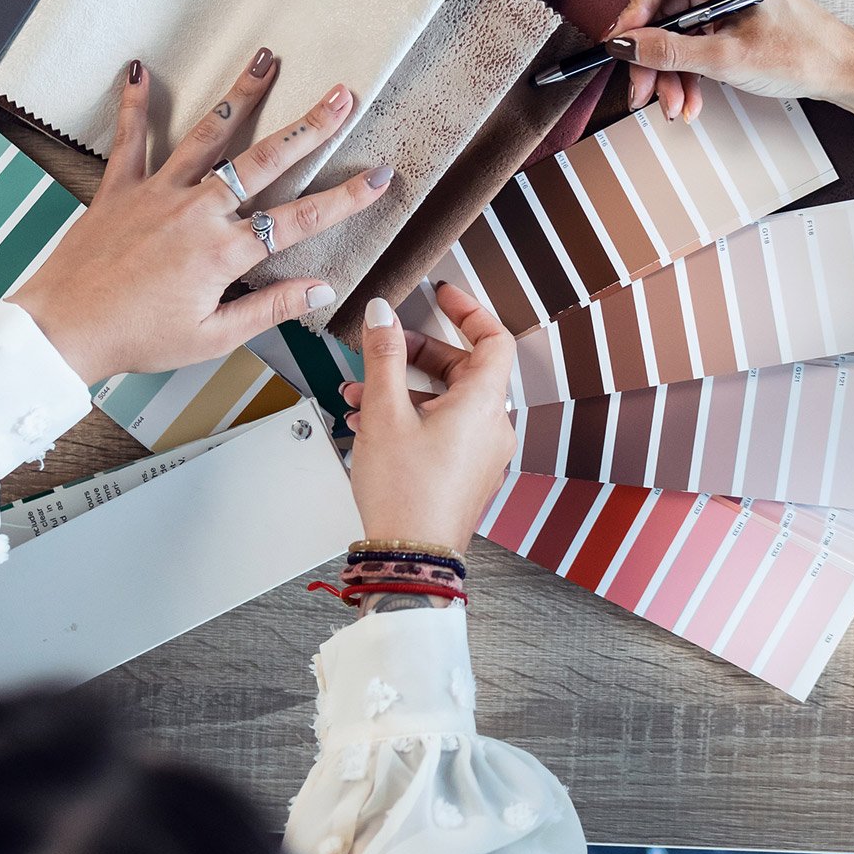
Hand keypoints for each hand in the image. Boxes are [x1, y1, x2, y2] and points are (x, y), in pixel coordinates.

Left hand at [8, 50, 394, 380]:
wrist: (63, 330)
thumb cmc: (136, 338)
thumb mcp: (212, 337)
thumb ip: (268, 307)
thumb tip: (318, 289)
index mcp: (222, 252)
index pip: (300, 220)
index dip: (346, 198)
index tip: (378, 176)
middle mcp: (195, 213)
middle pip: (264, 161)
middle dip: (309, 126)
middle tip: (340, 95)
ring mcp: (157, 194)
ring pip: (209, 135)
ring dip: (242, 95)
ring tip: (266, 59)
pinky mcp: (120, 189)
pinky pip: (131, 139)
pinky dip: (135, 105)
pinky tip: (140, 70)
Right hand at [336, 285, 516, 549]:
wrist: (411, 558)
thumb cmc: (406, 495)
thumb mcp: (385, 413)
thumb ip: (384, 355)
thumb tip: (383, 313)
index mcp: (483, 405)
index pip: (493, 339)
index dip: (468, 310)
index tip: (442, 295)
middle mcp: (491, 428)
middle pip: (463, 369)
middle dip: (417, 354)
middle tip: (384, 346)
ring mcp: (481, 453)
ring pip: (445, 401)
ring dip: (403, 389)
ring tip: (359, 394)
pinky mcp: (465, 473)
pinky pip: (443, 429)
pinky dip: (411, 417)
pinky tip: (370, 424)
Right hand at [609, 0, 853, 114]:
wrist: (841, 70)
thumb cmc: (804, 53)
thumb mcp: (727, 58)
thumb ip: (670, 50)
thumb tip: (624, 45)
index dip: (633, 8)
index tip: (626, 46)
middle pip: (658, 6)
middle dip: (650, 53)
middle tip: (643, 89)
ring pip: (671, 29)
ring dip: (667, 70)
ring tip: (674, 104)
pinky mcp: (726, 18)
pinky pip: (690, 40)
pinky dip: (686, 71)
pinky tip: (689, 98)